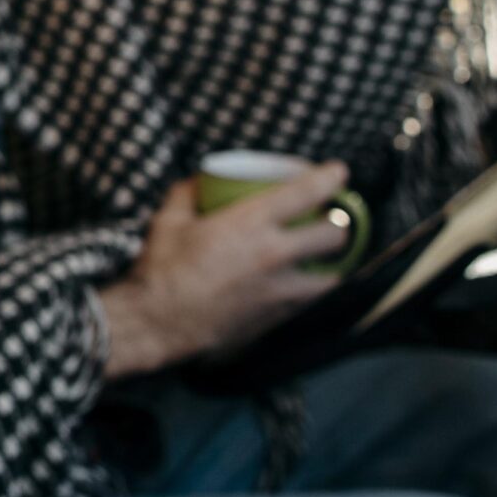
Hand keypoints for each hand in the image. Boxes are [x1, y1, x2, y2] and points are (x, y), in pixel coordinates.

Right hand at [94, 163, 354, 378]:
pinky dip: (309, 291)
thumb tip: (199, 182)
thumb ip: (187, 195)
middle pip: (334, 235)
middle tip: (329, 219)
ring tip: (320, 259)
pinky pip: (308, 302)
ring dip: (331, 264)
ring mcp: (280, 290)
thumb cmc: (162, 269)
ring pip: (332, 276)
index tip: (338, 171)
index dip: (330, 177)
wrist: (157, 325)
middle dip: (338, 224)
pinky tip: (298, 288)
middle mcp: (274, 254)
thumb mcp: (168, 221)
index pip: (306, 193)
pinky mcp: (277, 317)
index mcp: (250, 223)